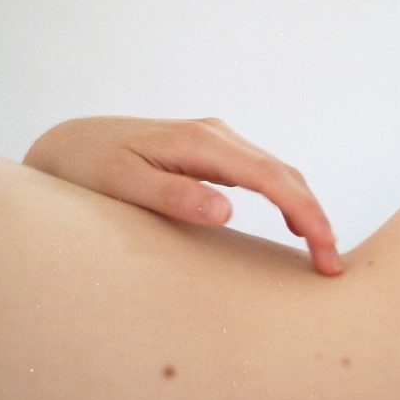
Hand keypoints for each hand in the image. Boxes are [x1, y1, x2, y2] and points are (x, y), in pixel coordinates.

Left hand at [23, 116, 342, 275]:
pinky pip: (262, 174)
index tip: (325, 250)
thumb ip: (173, 197)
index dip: (306, 213)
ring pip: (278, 172)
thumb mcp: (122, 186)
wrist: (67, 145)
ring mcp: (216, 140)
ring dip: (305, 208)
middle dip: (315, 217)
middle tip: (332, 265)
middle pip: (284, 174)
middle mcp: (216, 135)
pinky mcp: (211, 152)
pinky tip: (295, 224)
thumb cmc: (87, 170)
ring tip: (322, 251)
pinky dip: (287, 198)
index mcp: (200, 143)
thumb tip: (228, 209)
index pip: (271, 178)